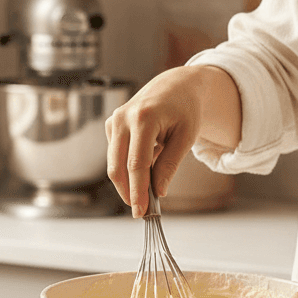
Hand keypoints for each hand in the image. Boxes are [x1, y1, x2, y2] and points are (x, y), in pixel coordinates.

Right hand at [105, 67, 204, 216]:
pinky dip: (126, 167)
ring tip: (145, 194)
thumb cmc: (185, 110)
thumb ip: (170, 165)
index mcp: (144, 117)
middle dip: (127, 192)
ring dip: (126, 182)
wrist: (175, 86)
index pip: (136, 163)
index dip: (138, 190)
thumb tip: (158, 191)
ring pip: (113, 163)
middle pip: (117, 166)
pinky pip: (115, 155)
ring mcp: (114, 121)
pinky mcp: (111, 125)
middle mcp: (123, 118)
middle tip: (140, 211)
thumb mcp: (186, 137)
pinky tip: (144, 167)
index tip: (141, 211)